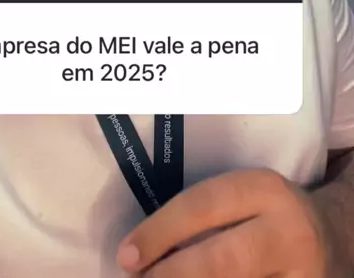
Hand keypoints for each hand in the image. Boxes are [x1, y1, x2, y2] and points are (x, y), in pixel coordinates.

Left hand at [117, 168, 349, 276]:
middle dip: (174, 275)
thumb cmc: (272, 214)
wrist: (339, 236)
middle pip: (222, 261)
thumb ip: (204, 215)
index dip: (160, 231)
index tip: (126, 255)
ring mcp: (302, 276)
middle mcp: (287, 232)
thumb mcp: (246, 197)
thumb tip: (141, 250)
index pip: (204, 205)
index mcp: (265, 191)